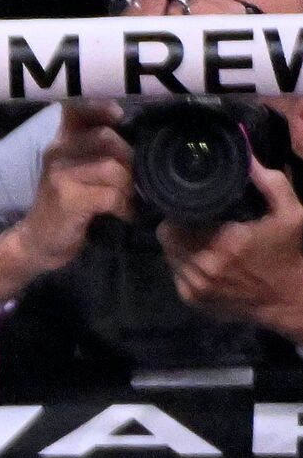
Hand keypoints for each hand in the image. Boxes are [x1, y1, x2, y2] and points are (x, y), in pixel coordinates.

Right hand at [9, 99, 132, 273]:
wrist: (37, 242)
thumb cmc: (64, 207)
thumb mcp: (74, 173)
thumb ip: (95, 153)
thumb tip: (137, 142)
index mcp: (59, 144)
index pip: (76, 112)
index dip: (100, 107)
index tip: (118, 116)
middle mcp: (57, 154)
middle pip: (107, 138)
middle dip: (129, 160)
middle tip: (132, 183)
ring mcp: (60, 176)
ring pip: (113, 168)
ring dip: (128, 187)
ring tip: (127, 201)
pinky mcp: (68, 199)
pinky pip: (111, 195)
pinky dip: (123, 207)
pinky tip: (122, 214)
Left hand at [161, 161, 302, 340]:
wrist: (292, 300)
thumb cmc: (290, 253)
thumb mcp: (292, 213)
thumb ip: (271, 183)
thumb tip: (247, 157)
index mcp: (225, 243)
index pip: (174, 221)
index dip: (180, 210)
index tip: (193, 204)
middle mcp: (204, 267)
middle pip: (166, 237)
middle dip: (179, 226)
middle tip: (197, 219)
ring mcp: (195, 287)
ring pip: (168, 255)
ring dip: (181, 245)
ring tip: (202, 237)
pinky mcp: (192, 300)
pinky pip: (175, 273)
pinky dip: (185, 264)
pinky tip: (205, 258)